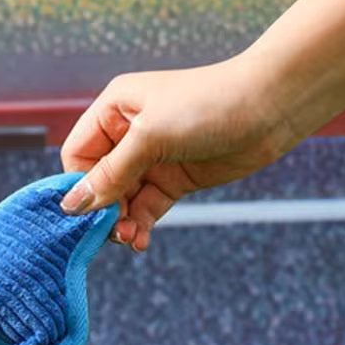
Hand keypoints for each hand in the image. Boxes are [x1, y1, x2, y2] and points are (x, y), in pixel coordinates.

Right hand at [59, 57, 293, 250]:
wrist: (271, 106)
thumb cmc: (209, 104)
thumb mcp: (150, 137)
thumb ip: (110, 174)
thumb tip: (72, 205)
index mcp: (113, 110)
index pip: (78, 156)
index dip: (79, 185)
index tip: (87, 212)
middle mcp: (128, 134)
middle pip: (97, 183)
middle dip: (103, 209)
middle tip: (112, 231)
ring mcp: (151, 159)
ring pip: (121, 201)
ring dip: (121, 223)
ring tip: (129, 238)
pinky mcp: (173, 179)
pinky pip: (144, 209)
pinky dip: (139, 226)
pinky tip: (140, 240)